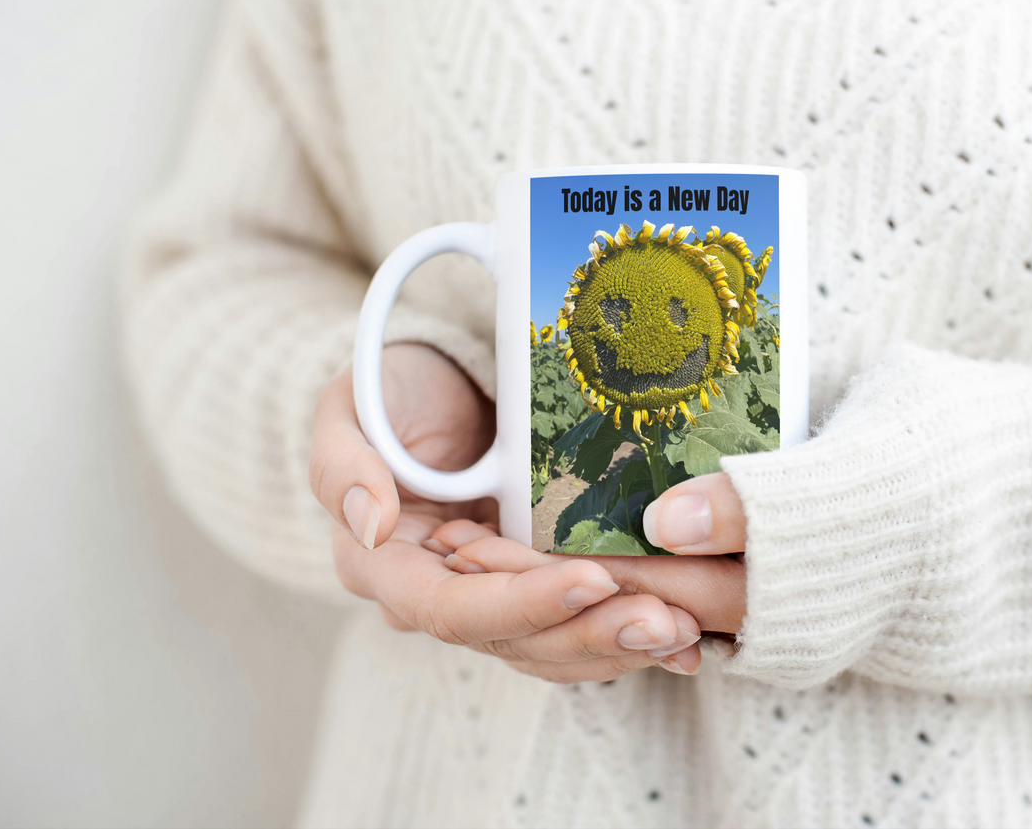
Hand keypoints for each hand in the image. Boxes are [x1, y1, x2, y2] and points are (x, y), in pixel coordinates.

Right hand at [308, 344, 700, 679]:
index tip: (590, 579)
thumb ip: (342, 463)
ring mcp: (493, 596)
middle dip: (591, 636)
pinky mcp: (537, 586)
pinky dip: (629, 635)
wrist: (437, 385)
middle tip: (665, 621)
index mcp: (386, 567)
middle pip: (514, 642)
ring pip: (554, 647)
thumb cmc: (390, 391)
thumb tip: (367, 521)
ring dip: (620, 646)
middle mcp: (440, 596)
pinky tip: (689, 638)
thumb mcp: (349, 408)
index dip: (520, 603)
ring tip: (686, 632)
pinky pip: (580, 627)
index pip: (451, 609)